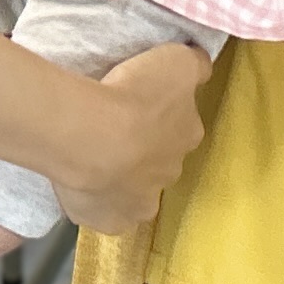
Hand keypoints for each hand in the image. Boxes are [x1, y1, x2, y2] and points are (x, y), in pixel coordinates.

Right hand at [51, 42, 209, 232]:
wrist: (90, 135)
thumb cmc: (135, 95)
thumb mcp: (176, 61)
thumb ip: (194, 65)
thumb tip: (202, 66)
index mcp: (187, 136)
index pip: (181, 126)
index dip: (161, 117)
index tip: (138, 105)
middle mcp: (170, 175)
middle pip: (159, 162)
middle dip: (142, 151)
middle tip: (113, 130)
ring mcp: (140, 205)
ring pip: (134, 193)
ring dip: (121, 179)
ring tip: (93, 158)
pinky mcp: (109, 222)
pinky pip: (104, 214)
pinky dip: (95, 202)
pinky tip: (81, 183)